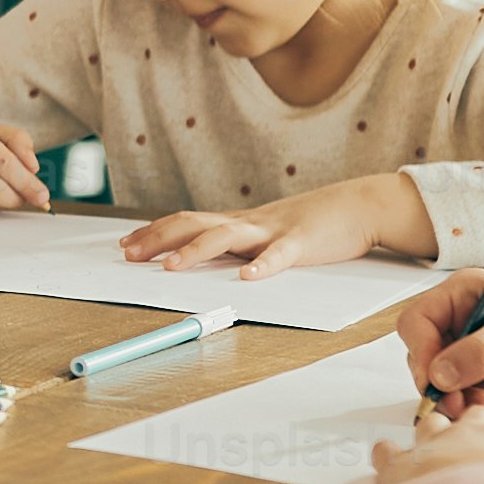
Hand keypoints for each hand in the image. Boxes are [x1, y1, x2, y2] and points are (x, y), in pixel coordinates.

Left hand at [120, 172, 430, 273]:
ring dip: (196, 251)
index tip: (126, 244)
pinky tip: (247, 278)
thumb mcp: (264, 231)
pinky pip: (280, 255)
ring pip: (227, 236)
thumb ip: (236, 242)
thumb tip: (201, 255)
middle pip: (194, 224)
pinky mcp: (302, 243)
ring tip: (170, 267)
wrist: (357, 205)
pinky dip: (263, 266)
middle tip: (129, 254)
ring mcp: (273, 231)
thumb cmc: (309, 223)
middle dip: (158, 239)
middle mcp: (248, 222)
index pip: (186, 222)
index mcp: (237, 222)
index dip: (154, 232)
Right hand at [387, 267, 483, 417]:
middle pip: (426, 356)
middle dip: (439, 382)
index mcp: (467, 294)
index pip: (419, 321)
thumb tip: (439, 374)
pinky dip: (480, 407)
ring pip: (446, 383)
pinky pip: (470, 398)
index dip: (422, 350)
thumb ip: (480, 350)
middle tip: (458, 402)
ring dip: (460, 399)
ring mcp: (481, 354)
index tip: (436, 377)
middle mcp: (468, 323)